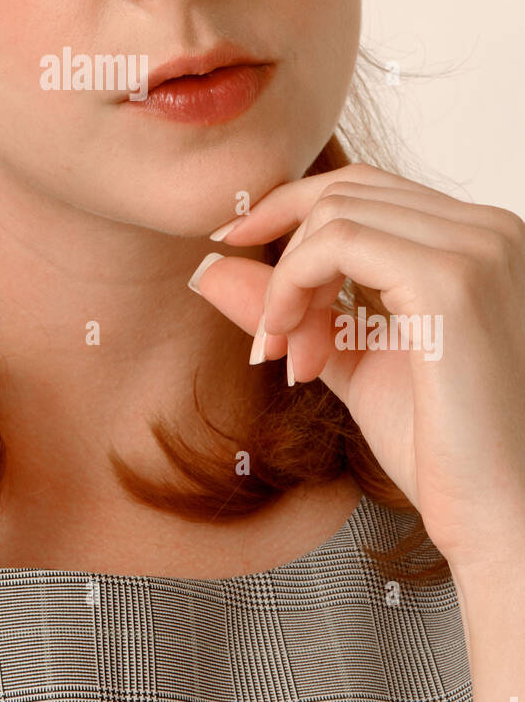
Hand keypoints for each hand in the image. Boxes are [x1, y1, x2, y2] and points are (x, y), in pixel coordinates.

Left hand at [190, 162, 524, 573]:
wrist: (492, 514)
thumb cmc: (440, 447)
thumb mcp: (349, 357)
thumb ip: (295, 308)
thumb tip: (209, 268)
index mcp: (477, 240)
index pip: (365, 188)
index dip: (289, 209)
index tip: (232, 243)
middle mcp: (487, 229)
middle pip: (346, 189)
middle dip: (284, 248)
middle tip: (266, 328)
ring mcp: (476, 249)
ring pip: (335, 215)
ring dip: (288, 283)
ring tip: (288, 353)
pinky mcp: (452, 281)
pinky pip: (337, 243)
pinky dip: (293, 286)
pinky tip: (293, 350)